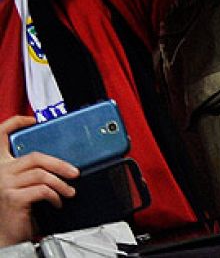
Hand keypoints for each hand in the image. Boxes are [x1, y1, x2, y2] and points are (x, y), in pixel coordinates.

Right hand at [0, 116, 77, 246]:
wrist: (10, 236)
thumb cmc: (20, 212)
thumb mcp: (27, 186)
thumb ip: (35, 172)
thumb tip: (62, 163)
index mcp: (2, 166)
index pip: (0, 137)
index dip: (14, 124)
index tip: (31, 120)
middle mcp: (0, 172)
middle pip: (34, 156)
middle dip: (60, 163)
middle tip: (74, 172)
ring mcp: (4, 184)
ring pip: (42, 173)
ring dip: (61, 183)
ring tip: (69, 192)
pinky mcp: (12, 197)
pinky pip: (42, 189)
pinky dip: (55, 195)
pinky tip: (57, 202)